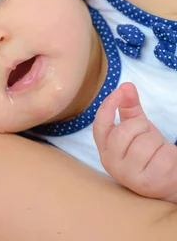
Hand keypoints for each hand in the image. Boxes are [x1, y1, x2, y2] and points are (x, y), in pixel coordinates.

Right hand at [93, 82, 176, 202]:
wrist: (166, 183)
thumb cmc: (149, 153)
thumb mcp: (137, 129)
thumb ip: (129, 107)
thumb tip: (125, 85)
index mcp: (105, 148)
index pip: (99, 125)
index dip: (107, 107)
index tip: (118, 92)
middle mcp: (111, 163)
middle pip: (124, 131)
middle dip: (141, 127)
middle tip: (148, 135)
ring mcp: (128, 175)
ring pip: (145, 143)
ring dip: (157, 142)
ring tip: (157, 151)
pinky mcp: (148, 182)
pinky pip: (163, 155)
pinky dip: (170, 153)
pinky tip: (166, 161)